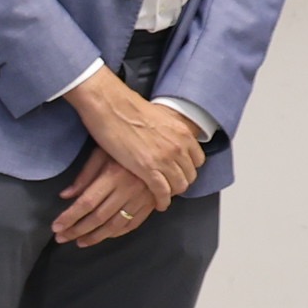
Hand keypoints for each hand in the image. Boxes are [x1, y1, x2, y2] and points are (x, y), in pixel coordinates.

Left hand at [51, 147, 160, 247]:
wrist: (160, 150)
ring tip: (79, 242)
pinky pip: (132, 224)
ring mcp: (141, 199)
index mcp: (113, 176)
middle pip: (99, 217)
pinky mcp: (151, 204)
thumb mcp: (101, 154)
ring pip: (115, 225)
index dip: (70, 217)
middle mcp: (127, 190)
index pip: (87, 202)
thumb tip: (65, 196)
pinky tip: (103, 236)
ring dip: (96, 237)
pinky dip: (116, 233)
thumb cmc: (124, 148)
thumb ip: (84, 176)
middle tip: (61, 238)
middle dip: (78, 230)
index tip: (56, 227)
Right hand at [64, 65, 202, 207]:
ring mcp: (165, 159)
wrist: (110, 105)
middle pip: (189, 175)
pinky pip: (163, 192)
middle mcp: (179, 147)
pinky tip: (158, 203)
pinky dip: (162, 201)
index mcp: (183, 133)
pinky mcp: (148, 169)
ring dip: (172, 193)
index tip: (177, 171)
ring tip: (163, 195)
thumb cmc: (126, 107)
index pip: (197, 160)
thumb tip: (164, 137)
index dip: (187, 168)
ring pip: (179, 186)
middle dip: (180, 182)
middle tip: (169, 185)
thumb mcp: (158, 117)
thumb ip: (167, 131)